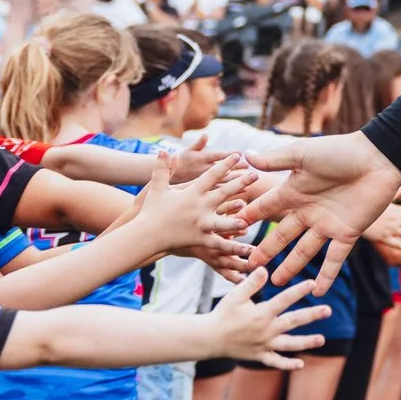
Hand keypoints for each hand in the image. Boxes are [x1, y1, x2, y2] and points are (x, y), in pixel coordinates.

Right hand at [134, 155, 254, 277]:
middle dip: (240, 184)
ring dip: (237, 219)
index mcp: (191, 194)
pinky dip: (232, 246)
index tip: (238, 155)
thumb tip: (163, 150)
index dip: (225, 165)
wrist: (144, 235)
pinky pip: (219, 243)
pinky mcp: (200, 240)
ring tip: (250, 218)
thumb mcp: (157, 187)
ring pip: (223, 222)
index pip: (211, 176)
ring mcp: (200, 225)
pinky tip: (247, 248)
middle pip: (222, 194)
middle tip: (256, 175)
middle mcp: (198, 208)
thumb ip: (163, 169)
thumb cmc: (151, 210)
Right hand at [208, 268, 330, 369]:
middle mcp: (266, 329)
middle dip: (312, 315)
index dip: (299, 291)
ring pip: (289, 344)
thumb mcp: (235, 295)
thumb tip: (265, 269)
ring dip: (306, 342)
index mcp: (261, 313)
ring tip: (322, 339)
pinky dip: (287, 364)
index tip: (313, 283)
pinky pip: (275, 362)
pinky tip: (301, 365)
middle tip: (328, 310)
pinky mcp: (259, 356)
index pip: (284, 300)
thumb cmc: (223, 314)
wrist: (209, 338)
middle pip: (293, 321)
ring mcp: (263, 344)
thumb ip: (251, 283)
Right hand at [242, 131, 400, 290]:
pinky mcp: (348, 232)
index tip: (226, 234)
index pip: (266, 210)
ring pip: (304, 252)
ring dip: (291, 268)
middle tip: (247, 268)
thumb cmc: (340, 151)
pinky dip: (327, 276)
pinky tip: (318, 292)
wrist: (379, 158)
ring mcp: (328, 224)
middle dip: (265, 252)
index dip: (248, 221)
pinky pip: (335, 259)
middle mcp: (308, 211)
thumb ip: (275, 160)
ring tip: (275, 284)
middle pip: (282, 236)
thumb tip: (245, 155)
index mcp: (295, 192)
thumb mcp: (303, 154)